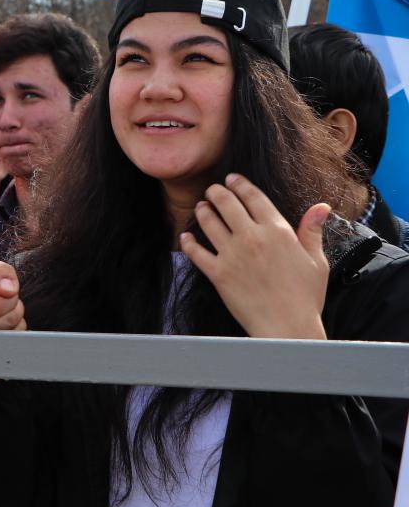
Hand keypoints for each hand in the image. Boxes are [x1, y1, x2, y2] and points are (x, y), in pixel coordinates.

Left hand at [181, 173, 329, 339]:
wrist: (287, 327)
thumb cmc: (306, 296)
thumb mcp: (316, 261)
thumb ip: (312, 230)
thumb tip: (320, 207)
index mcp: (277, 231)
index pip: (253, 197)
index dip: (240, 184)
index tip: (232, 179)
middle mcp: (252, 238)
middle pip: (227, 203)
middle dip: (217, 192)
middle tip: (212, 190)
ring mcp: (232, 255)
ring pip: (209, 222)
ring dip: (203, 211)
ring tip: (201, 207)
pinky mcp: (218, 273)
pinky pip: (196, 252)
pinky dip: (188, 243)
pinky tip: (186, 237)